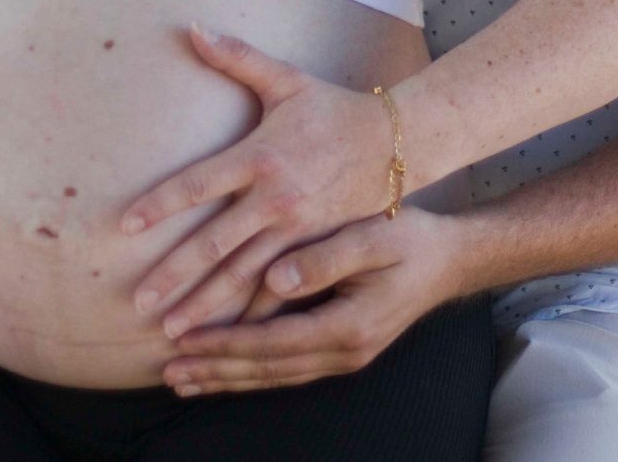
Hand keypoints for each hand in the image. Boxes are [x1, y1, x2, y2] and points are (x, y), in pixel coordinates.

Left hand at [122, 25, 401, 338]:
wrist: (396, 141)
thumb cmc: (333, 108)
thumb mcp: (286, 80)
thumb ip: (237, 57)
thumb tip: (193, 27)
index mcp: (259, 156)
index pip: (198, 183)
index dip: (160, 204)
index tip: (124, 226)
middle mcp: (275, 198)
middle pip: (214, 243)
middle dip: (174, 275)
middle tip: (138, 304)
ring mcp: (297, 230)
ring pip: (243, 276)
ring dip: (206, 305)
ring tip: (171, 333)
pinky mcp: (315, 249)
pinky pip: (279, 289)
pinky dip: (251, 314)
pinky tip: (228, 338)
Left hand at [161, 208, 467, 392]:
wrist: (449, 259)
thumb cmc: (411, 239)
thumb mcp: (373, 238)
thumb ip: (326, 258)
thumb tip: (276, 277)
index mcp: (348, 326)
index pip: (272, 343)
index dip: (225, 344)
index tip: (183, 340)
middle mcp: (344, 351)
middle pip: (267, 369)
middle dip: (215, 370)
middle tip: (168, 371)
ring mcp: (344, 355)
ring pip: (274, 374)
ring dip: (228, 377)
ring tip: (183, 379)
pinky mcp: (341, 346)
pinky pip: (287, 366)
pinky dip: (251, 369)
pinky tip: (227, 368)